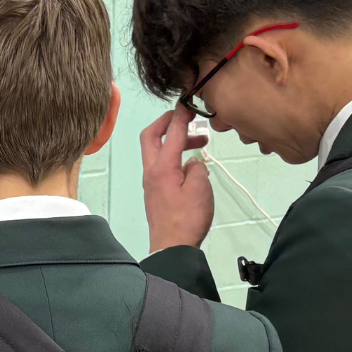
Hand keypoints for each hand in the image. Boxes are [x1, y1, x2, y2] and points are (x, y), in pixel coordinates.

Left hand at [140, 106, 212, 253]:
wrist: (172, 248)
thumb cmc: (188, 218)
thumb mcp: (200, 188)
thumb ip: (197, 167)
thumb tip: (192, 162)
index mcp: (162, 166)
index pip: (171, 133)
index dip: (180, 115)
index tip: (188, 103)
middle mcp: (151, 171)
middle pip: (151, 136)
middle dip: (166, 122)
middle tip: (185, 118)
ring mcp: (151, 182)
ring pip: (157, 152)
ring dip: (174, 142)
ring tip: (200, 143)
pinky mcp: (155, 193)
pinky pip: (161, 166)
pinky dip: (174, 157)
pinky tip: (192, 165)